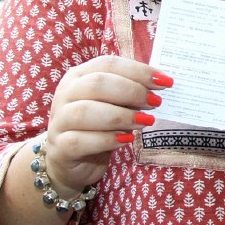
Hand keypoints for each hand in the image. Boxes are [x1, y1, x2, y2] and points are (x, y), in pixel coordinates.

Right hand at [41, 55, 170, 195]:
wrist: (72, 160)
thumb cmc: (99, 126)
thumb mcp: (115, 105)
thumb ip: (131, 93)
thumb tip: (160, 84)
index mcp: (79, 76)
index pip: (108, 64)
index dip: (138, 70)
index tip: (165, 81)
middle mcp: (65, 94)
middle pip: (97, 84)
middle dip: (132, 91)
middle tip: (155, 102)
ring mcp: (59, 121)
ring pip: (86, 112)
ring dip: (121, 116)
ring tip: (146, 121)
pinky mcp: (60, 148)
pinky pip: (80, 140)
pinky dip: (106, 139)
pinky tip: (126, 140)